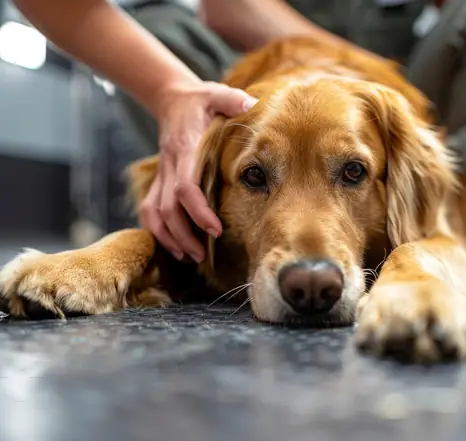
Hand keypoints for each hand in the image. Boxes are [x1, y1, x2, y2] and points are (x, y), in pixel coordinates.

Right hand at [139, 81, 256, 262]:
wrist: (172, 100)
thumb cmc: (200, 102)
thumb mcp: (216, 94)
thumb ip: (232, 99)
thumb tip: (251, 104)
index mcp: (185, 149)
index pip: (185, 187)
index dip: (197, 211)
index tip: (215, 229)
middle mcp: (170, 165)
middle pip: (168, 209)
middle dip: (183, 235)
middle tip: (202, 255)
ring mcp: (162, 174)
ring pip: (155, 214)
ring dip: (169, 238)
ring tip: (189, 257)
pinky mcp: (159, 181)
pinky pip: (150, 211)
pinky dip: (158, 232)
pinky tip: (175, 248)